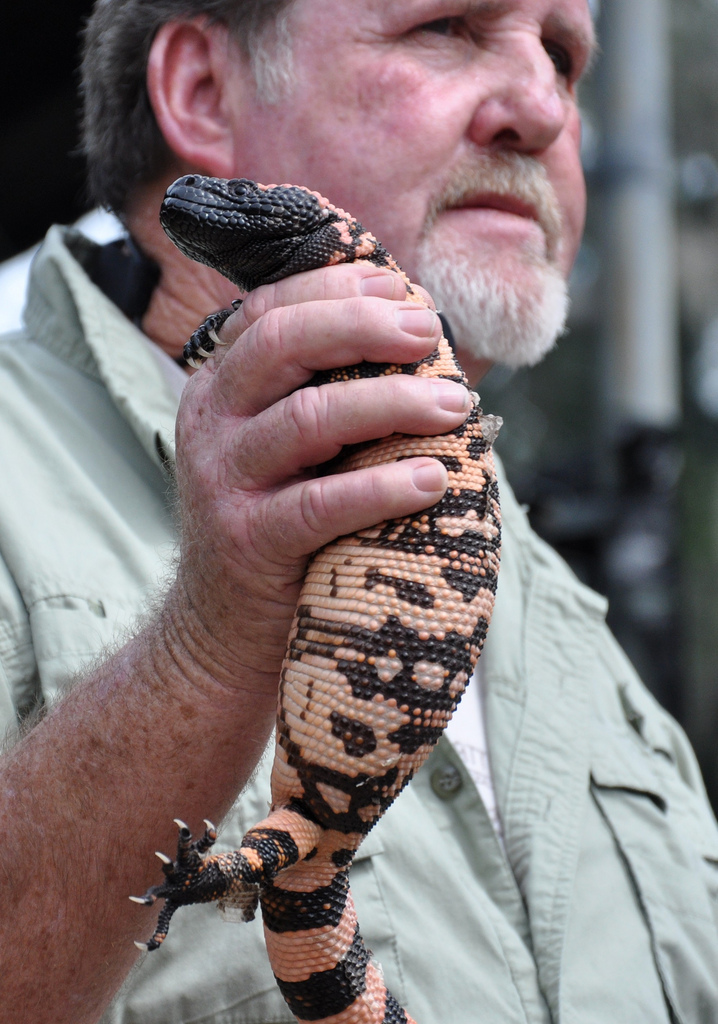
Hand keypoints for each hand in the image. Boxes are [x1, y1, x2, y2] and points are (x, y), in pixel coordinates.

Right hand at [168, 263, 471, 692]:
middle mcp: (212, 422)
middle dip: (363, 326)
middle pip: (282, 344)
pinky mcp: (249, 541)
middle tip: (429, 333)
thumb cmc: (279, 522)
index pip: (269, 311)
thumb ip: (325, 392)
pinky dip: (383, 488)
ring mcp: (224, 481)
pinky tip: (433, 480)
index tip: (401, 288)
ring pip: (309, 418)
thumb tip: (419, 339)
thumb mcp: (284, 449)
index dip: (335, 288)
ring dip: (392, 403)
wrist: (223, 630)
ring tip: (456, 408)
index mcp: (221, 387)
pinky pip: (321, 505)